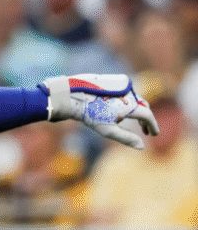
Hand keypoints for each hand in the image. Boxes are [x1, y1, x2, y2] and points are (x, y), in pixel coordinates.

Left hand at [40, 74, 158, 149]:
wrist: (75, 97)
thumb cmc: (91, 115)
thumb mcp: (108, 130)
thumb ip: (126, 138)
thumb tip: (142, 146)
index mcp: (131, 105)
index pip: (148, 115)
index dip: (153, 126)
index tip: (154, 134)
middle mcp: (130, 94)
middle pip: (144, 107)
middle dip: (146, 120)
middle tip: (146, 131)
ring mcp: (123, 87)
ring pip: (136, 100)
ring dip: (138, 112)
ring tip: (135, 123)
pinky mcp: (116, 83)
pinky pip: (128, 95)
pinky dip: (130, 104)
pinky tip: (124, 112)